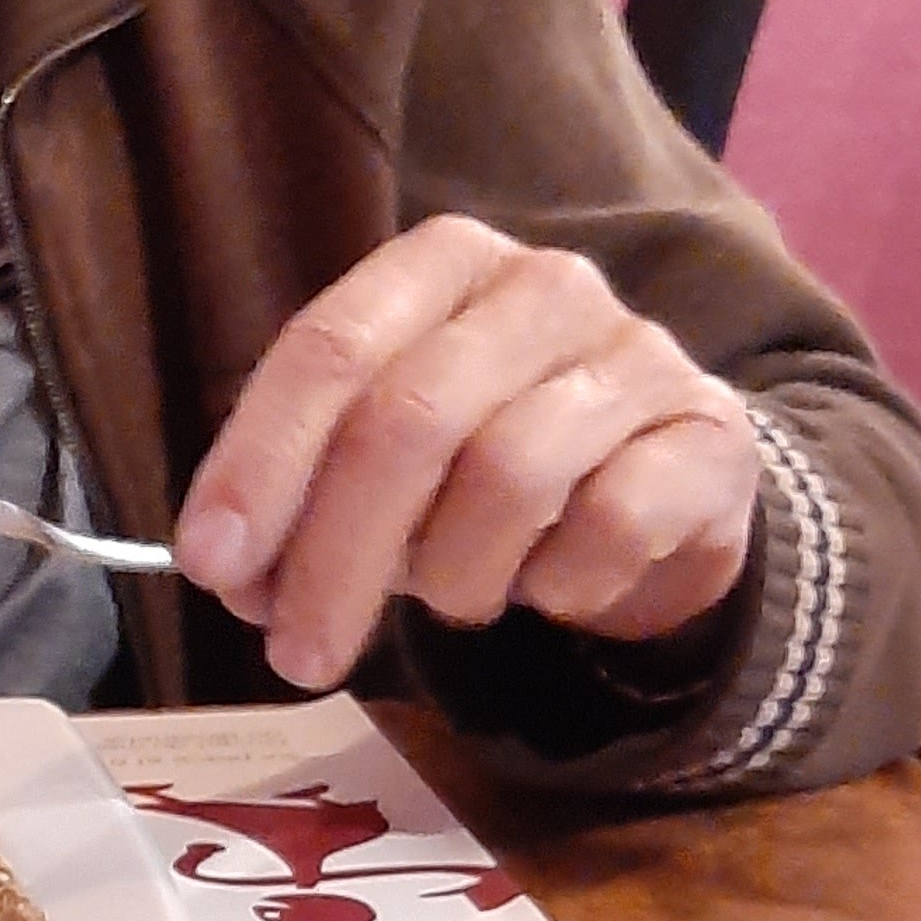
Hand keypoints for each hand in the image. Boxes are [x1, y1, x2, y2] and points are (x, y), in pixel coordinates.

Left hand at [170, 215, 759, 691]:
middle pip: (408, 419)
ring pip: (507, 476)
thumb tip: (231, 572)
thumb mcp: (383, 468)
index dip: (260, 462)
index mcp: (440, 264)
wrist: (661, 491)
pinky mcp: (707, 435)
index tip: (213, 565)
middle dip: (335, 555)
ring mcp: (636, 353)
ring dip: (452, 574)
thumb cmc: (487, 469)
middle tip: (298, 656)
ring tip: (449, 599)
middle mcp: (542, 286)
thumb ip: (300, 501)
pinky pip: (608, 528)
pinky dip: (555, 586)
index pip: (329, 348)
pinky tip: (547, 587)